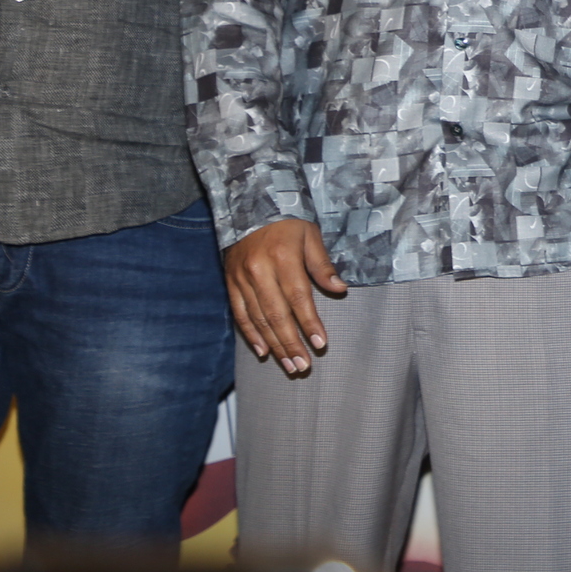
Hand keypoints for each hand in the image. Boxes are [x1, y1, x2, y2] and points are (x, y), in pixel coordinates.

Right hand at [223, 218, 346, 374]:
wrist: (248, 205)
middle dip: (291, 343)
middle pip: (276, 314)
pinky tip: (263, 351)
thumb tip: (340, 289)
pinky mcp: (230, 283)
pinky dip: (251, 334)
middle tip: (303, 366)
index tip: (320, 343)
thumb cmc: (286, 221)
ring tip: (289, 365)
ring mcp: (241, 278)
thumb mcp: (310, 235)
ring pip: (258, 319)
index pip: (298, 297)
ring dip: (274, 345)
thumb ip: (322, 265)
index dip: (309, 323)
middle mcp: (259, 270)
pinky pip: (240, 314)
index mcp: (282, 257)